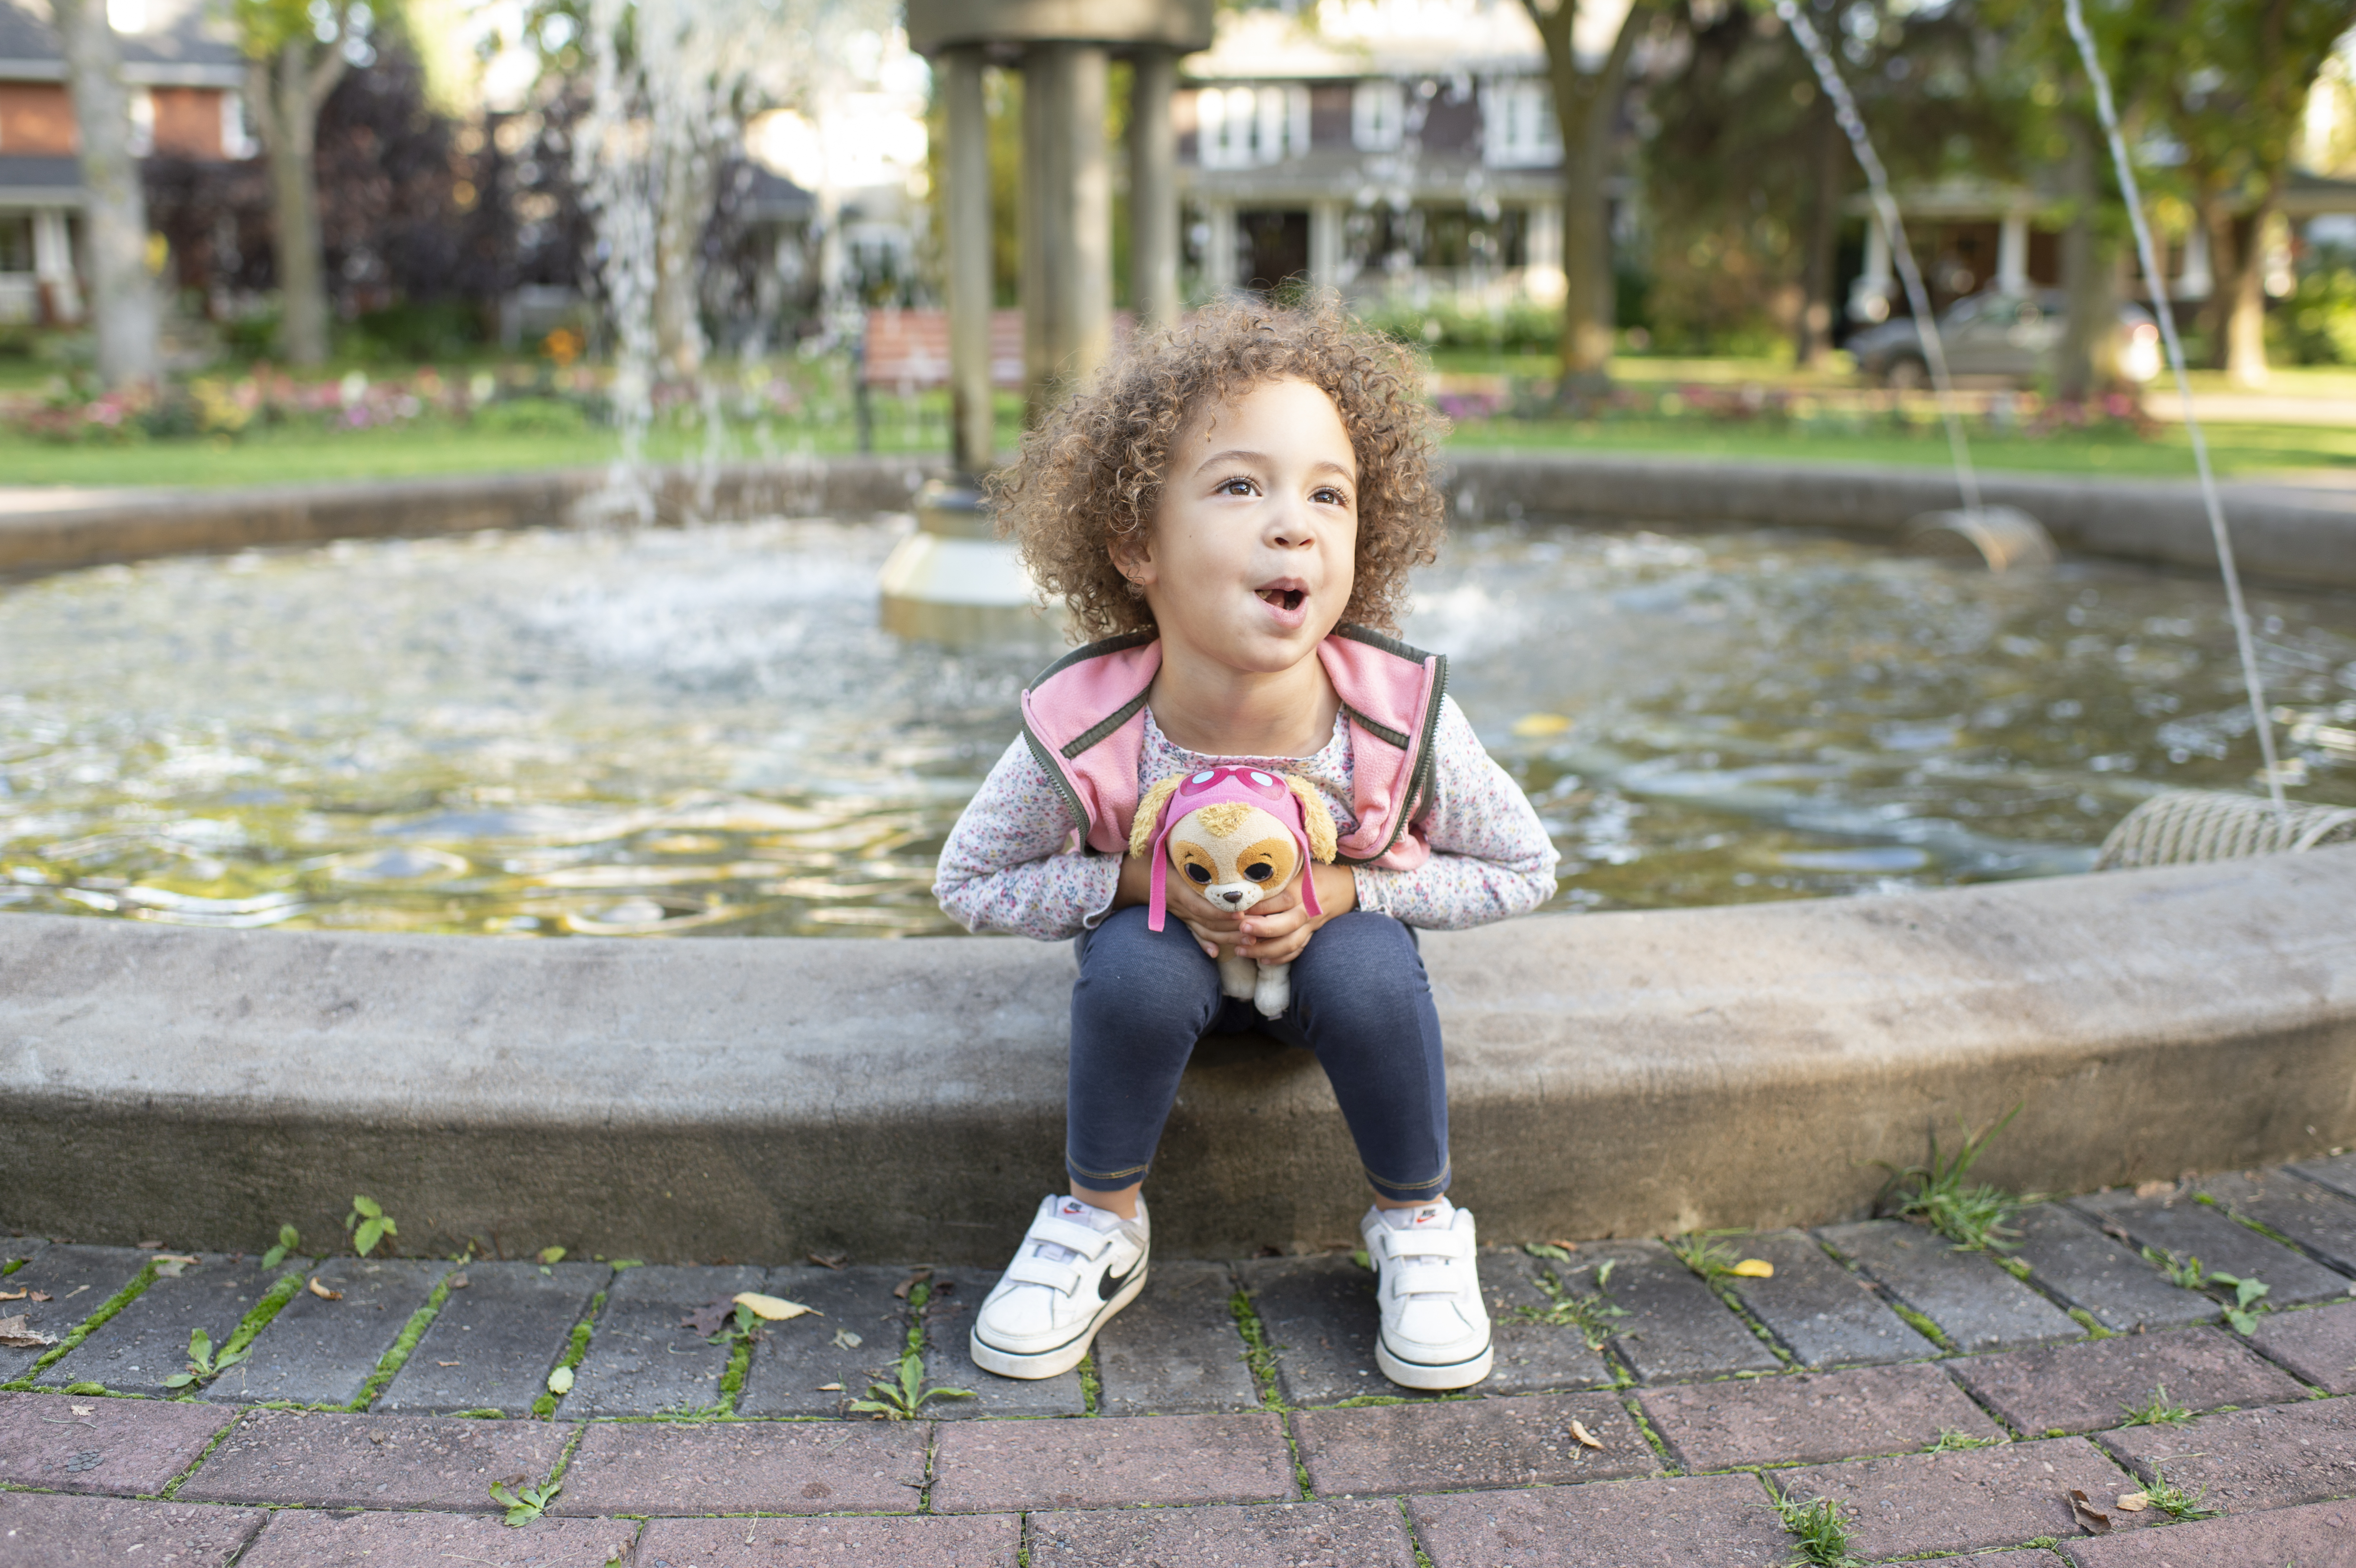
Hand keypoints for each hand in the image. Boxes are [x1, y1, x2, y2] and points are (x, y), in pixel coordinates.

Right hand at [1113, 852, 1243, 957]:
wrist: (1132, 873)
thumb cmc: (1155, 856)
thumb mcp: (1170, 851)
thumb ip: (1191, 850)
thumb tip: (1220, 841)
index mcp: (1177, 888)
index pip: (1200, 906)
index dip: (1219, 912)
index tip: (1241, 912)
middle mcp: (1179, 905)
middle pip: (1207, 923)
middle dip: (1231, 930)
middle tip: (1256, 930)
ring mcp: (1180, 914)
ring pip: (1203, 931)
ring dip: (1225, 938)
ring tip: (1249, 940)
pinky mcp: (1180, 918)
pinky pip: (1192, 934)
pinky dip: (1203, 944)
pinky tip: (1215, 954)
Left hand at [1234, 861, 1355, 965]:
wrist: (1343, 885)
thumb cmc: (1313, 872)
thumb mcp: (1297, 866)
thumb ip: (1275, 873)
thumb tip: (1242, 876)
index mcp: (1302, 889)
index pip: (1280, 899)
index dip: (1259, 906)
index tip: (1237, 909)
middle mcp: (1307, 909)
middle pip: (1287, 924)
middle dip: (1262, 929)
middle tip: (1240, 930)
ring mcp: (1310, 925)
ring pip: (1290, 943)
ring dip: (1264, 950)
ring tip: (1240, 950)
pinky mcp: (1311, 935)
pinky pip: (1297, 951)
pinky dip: (1279, 958)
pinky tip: (1261, 959)